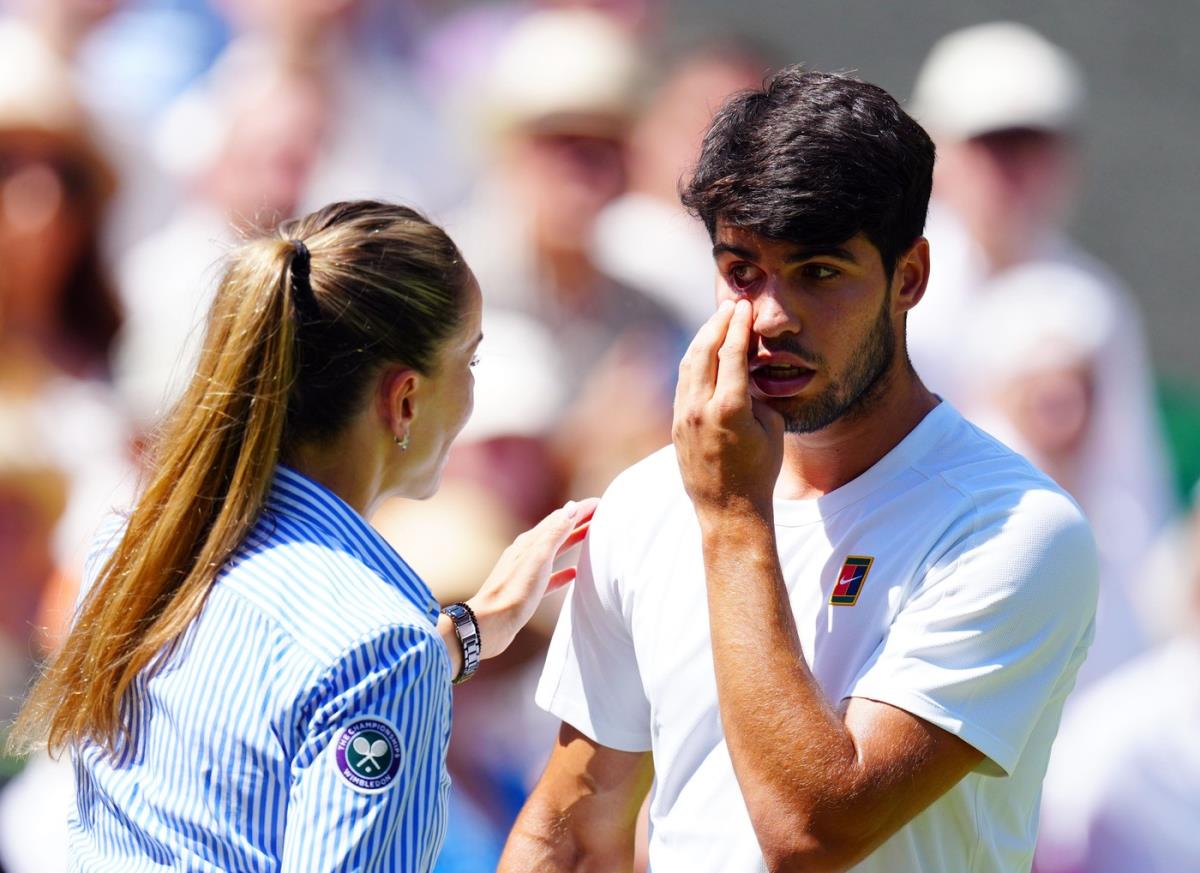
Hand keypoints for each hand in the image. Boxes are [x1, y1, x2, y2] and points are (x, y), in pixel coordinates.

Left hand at [466, 498, 598, 657]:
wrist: (491, 624)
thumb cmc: (514, 591)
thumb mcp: (538, 558)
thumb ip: (554, 533)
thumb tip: (569, 508)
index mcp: (530, 542)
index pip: (559, 519)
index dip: (579, 509)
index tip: (599, 502)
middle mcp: (527, 553)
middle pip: (557, 532)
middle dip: (577, 522)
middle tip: (599, 515)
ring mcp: (527, 572)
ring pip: (555, 552)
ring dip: (572, 542)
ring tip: (589, 537)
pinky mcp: (528, 591)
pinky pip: (550, 576)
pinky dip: (563, 572)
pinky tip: (572, 574)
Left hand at [672, 298, 783, 519]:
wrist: (729, 509)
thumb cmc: (760, 471)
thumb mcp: (772, 429)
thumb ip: (757, 395)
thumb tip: (746, 373)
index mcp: (729, 409)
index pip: (732, 353)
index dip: (738, 326)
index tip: (744, 307)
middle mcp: (700, 409)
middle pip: (705, 351)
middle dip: (717, 324)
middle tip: (730, 305)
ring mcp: (684, 417)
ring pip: (689, 364)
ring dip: (702, 339)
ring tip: (716, 321)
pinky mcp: (676, 424)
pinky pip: (683, 382)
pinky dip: (693, 361)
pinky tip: (702, 351)